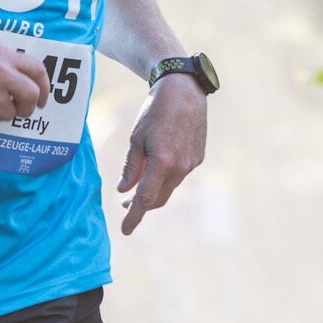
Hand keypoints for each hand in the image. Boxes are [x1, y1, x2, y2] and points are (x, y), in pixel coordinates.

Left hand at [117, 73, 206, 234]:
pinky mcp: (198, 158)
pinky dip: (166, 177)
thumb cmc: (155, 111)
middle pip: (159, 198)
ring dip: (154, 191)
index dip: (134, 216)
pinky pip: (179, 175)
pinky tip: (157, 167)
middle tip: (125, 205)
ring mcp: (192, 164)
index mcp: (162, 162)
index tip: (125, 230)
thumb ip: (131, 167)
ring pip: (170, 187)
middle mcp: (180, 167)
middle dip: (142, 205)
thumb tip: (124, 191)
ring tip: (138, 186)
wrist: (184, 91)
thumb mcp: (137, 138)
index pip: (145, 198)